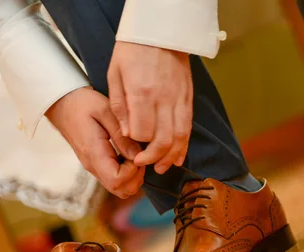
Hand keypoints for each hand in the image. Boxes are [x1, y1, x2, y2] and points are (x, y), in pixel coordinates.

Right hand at [45, 87, 144, 198]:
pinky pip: (114, 179)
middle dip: (136, 176)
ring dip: (132, 176)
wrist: (62, 103)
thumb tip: (137, 156)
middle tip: (138, 154)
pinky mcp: (95, 165)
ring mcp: (93, 168)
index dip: (133, 171)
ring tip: (133, 153)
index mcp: (94, 153)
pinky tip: (127, 153)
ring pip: (119, 188)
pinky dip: (126, 173)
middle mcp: (93, 166)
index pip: (117, 180)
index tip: (136, 154)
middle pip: (121, 190)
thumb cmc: (83, 103)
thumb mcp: (106, 111)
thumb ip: (121, 136)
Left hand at [107, 41, 192, 174]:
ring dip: (171, 156)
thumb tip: (127, 134)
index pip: (142, 132)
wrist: (160, 31)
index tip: (131, 148)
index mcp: (142, 93)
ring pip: (179, 137)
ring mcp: (179, 99)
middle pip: (163, 140)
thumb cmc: (132, 50)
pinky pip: (188, 127)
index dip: (136, 144)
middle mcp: (163, 99)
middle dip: (154, 158)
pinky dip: (184, 145)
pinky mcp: (188, 99)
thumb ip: (120, 106)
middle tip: (144, 164)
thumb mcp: (115, 74)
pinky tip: (178, 156)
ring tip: (162, 167)